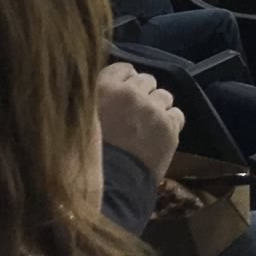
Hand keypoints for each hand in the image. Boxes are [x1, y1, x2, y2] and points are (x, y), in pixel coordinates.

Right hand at [97, 63, 182, 180]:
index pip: (123, 68)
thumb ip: (91, 102)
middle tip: (134, 111)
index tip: (122, 92)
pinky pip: (177, 114)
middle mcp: (131, 93)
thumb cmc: (86, 157)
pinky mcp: (170, 126)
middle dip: (142, 93)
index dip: (124, 80)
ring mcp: (153, 109)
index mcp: (103, 89)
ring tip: (148, 123)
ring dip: (157, 106)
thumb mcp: (79, 121)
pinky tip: (160, 133)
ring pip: (163, 95)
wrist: (110, 186)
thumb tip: (101, 94)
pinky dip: (170, 121)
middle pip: (146, 80)